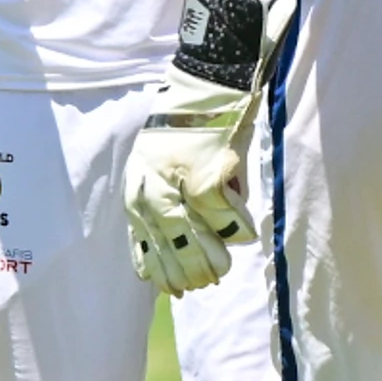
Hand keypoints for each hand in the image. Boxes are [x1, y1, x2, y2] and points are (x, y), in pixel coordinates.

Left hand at [122, 72, 255, 293]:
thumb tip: (186, 255)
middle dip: (190, 271)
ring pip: (195, 240)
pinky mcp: (206, 178)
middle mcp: (149, 189)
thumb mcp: (158, 170)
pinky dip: (236, 228)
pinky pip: (224, 219)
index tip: (175, 291)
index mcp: (136, 189)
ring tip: (224, 268)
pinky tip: (244, 231)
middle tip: (208, 282)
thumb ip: (165, 208)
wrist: (207, 88)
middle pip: (169, 247)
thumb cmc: (187, 133)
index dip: (161, 272)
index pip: (142, 244)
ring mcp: (176, 184)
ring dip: (212, 258)